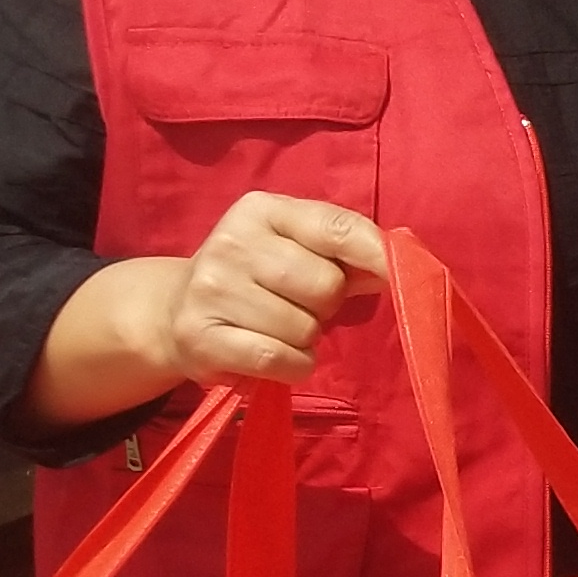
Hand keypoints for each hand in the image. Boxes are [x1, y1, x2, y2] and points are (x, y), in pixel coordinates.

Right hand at [147, 195, 387, 386]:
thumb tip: (404, 260)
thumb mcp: (297, 249)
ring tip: (275, 327)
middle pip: (326, 286)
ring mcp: (212, 289)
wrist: (173, 312)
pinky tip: (271, 355)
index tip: (400, 274)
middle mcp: (232, 242)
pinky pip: (280, 360)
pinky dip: (292, 366)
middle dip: (326, 305)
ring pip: (306, 329)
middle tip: (298, 305)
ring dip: (306, 339)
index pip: (337, 228)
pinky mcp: (201, 337)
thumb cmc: (257, 278)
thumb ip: (347, 252)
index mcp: (262, 210)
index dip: (376, 254)